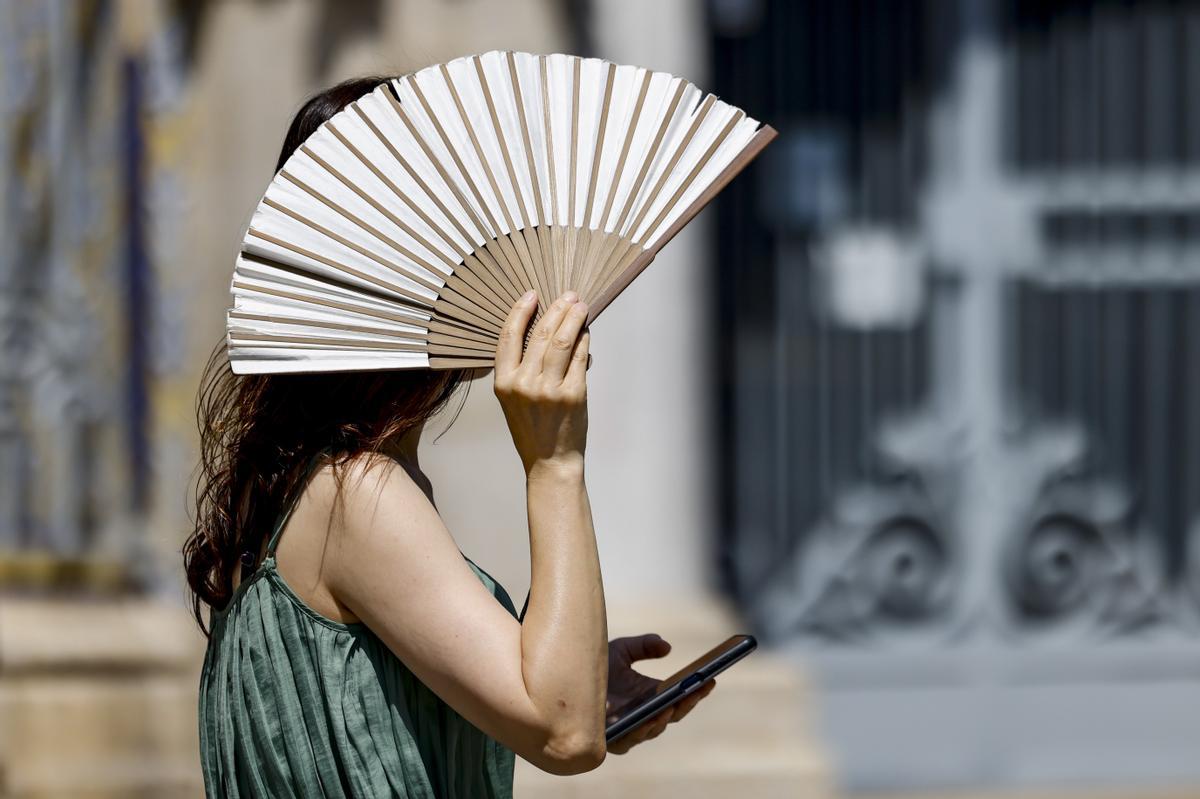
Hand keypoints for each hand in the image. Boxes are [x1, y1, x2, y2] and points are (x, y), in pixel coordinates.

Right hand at [494, 290, 590, 477]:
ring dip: (573, 319)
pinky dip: (584, 341)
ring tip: (581, 306)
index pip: (509, 336)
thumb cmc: (532, 428)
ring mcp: (549, 389)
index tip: (532, 295)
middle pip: (540, 334)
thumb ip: (522, 368)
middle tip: (568, 296)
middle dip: (557, 309)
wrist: (550, 461)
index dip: (520, 311)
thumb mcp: (513, 398)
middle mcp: (524, 384)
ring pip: (562, 341)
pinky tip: (586, 332)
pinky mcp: (573, 394)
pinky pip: (579, 358)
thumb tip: (546, 330)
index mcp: (504, 382)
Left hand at [604, 634, 716, 754]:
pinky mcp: (609, 737)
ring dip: (667, 717)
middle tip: (701, 687)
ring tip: (676, 703)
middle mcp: (641, 716)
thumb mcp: (621, 649)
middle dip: (688, 702)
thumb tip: (667, 647)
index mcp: (648, 697)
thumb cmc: (592, 666)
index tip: (711, 677)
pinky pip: (630, 738)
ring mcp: (627, 728)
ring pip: (654, 729)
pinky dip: (644, 728)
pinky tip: (651, 715)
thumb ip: (644, 646)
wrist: (561, 678)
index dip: (696, 691)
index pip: (678, 698)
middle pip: (672, 715)